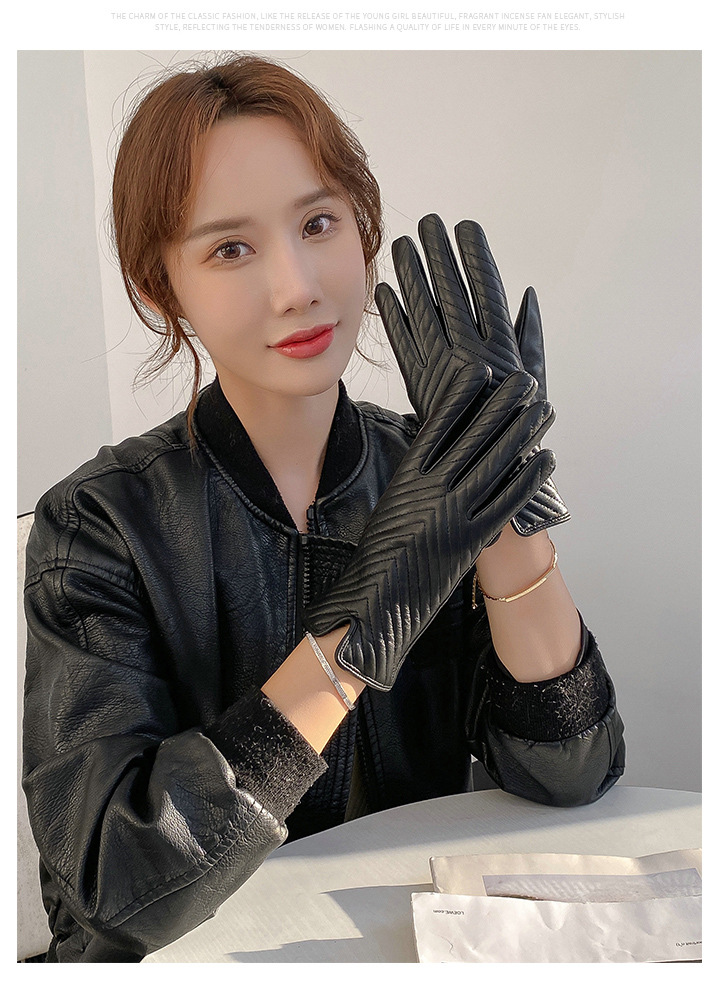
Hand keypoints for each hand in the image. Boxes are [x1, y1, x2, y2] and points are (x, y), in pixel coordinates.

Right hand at [303, 365, 555, 689]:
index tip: (482, 371)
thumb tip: (440, 444)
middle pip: (475, 435)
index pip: (440, 422)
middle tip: (525, 381)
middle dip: (504, 405)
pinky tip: (546, 460)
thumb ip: (417, 473)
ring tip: (543, 410)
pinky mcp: (473, 538)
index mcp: (408, 474)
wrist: (373, 601)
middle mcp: (432, 487)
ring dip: (524, 434)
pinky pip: (508, 502)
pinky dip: (529, 479)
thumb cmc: (380, 552)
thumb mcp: (393, 501)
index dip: (464, 394)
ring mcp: (454, 512)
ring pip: (497, 462)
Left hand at [375, 214, 568, 535]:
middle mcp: (472, 354)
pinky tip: (385, 291)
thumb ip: (530, 336)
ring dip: (411, 276)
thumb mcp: (535, 379)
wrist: (487, 476)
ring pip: (423, 313)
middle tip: (426, 221)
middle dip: (438, 255)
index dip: (473, 257)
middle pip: (451, 293)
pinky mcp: (419, 386)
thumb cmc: (518, 427)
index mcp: (501, 349)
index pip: (486, 291)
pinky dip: (394, 318)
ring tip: (400, 244)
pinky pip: (404, 346)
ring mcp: (442, 369)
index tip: (464, 226)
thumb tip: (526, 296)